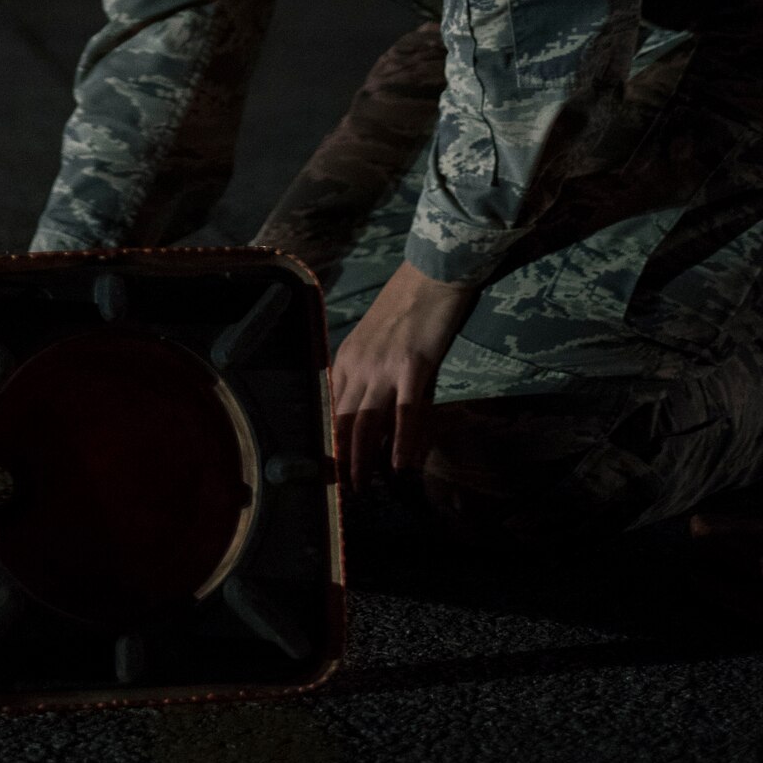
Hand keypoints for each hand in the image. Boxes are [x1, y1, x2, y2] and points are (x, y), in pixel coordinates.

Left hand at [330, 260, 476, 492]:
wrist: (433, 272)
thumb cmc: (407, 301)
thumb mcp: (373, 335)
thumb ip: (366, 367)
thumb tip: (367, 403)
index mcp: (347, 356)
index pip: (331, 407)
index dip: (330, 440)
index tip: (329, 467)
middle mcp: (359, 363)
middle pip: (344, 421)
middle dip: (341, 458)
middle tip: (344, 490)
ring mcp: (385, 366)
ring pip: (367, 422)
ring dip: (363, 460)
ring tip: (363, 487)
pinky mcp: (414, 365)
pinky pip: (405, 412)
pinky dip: (401, 442)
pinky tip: (399, 465)